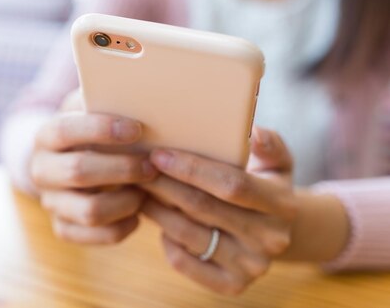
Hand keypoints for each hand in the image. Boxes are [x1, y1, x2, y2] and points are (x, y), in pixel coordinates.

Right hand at [31, 91, 157, 243]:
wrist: (71, 159)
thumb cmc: (93, 129)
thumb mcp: (92, 109)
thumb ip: (107, 100)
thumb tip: (139, 93)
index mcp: (46, 135)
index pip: (66, 130)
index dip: (102, 129)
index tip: (137, 129)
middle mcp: (42, 170)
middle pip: (79, 171)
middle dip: (122, 168)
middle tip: (152, 165)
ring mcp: (51, 202)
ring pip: (90, 211)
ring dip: (126, 200)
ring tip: (146, 190)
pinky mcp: (63, 227)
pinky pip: (95, 236)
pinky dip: (122, 226)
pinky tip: (137, 211)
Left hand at [141, 127, 295, 294]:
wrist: (274, 232)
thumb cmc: (264, 184)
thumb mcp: (275, 161)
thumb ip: (268, 143)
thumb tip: (252, 134)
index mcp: (281, 203)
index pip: (231, 184)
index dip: (191, 169)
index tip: (159, 155)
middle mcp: (270, 239)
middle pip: (203, 208)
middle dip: (165, 185)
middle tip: (138, 168)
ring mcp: (251, 265)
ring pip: (188, 234)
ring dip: (156, 209)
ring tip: (140, 189)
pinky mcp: (231, 285)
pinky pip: (184, 262)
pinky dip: (165, 240)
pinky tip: (158, 219)